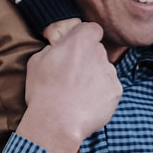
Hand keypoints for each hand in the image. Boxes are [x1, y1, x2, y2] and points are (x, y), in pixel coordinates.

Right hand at [17, 20, 121, 152]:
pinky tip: (86, 104)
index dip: (85, 37)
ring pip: (104, 70)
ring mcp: (110, 73)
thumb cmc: (43, 92)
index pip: (92, 28)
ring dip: (94, 77)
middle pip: (97, 51)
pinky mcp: (116, 91)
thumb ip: (53, 48)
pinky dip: (100, 94)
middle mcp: (99, 53)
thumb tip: (59, 48)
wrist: (56, 123)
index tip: (77, 48)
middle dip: (87, 60)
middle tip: (72, 76)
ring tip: (77, 95)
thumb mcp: (37, 61)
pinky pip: (109, 88)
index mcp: (80, 41)